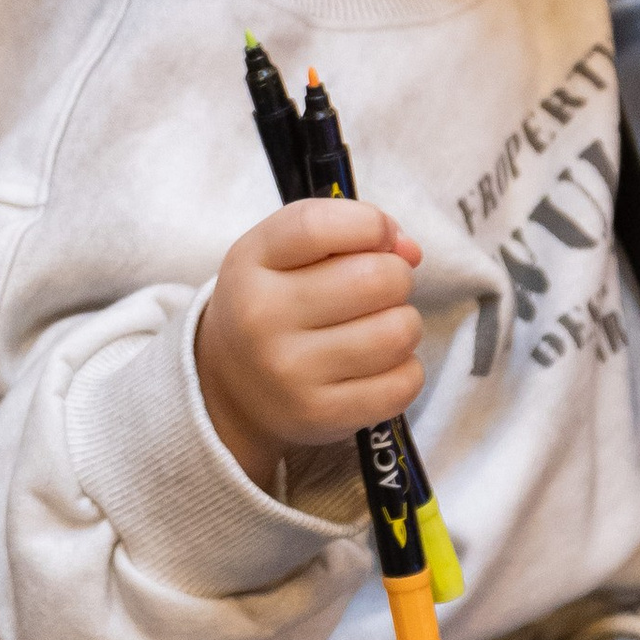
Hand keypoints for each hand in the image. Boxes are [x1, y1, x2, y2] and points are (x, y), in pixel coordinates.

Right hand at [196, 196, 423, 488]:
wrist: (230, 387)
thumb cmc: (271, 303)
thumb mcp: (280, 251)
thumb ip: (344, 230)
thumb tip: (410, 251)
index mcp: (252, 263)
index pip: (320, 226)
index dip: (371, 225)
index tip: (380, 238)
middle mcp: (264, 317)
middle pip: (377, 278)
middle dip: (396, 278)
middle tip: (379, 291)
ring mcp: (291, 372)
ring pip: (399, 332)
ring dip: (404, 325)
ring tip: (378, 328)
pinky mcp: (321, 414)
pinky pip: (403, 382)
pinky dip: (406, 370)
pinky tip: (379, 366)